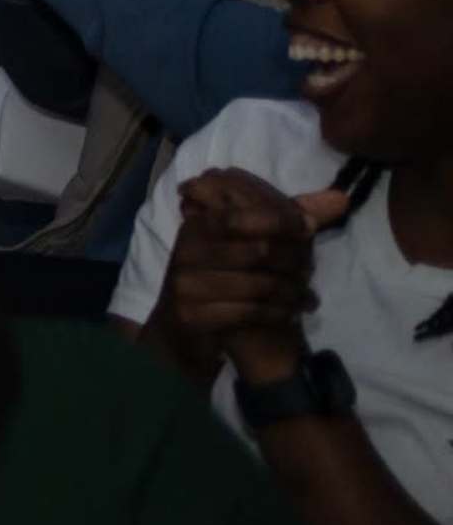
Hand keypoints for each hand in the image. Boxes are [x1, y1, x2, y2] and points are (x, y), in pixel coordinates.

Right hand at [163, 169, 345, 387]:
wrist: (184, 326)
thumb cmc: (221, 276)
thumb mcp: (243, 242)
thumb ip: (286, 218)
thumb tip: (339, 199)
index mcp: (199, 225)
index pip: (241, 215)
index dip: (280, 219)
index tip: (310, 227)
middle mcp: (187, 249)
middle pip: (259, 250)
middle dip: (294, 263)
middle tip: (309, 273)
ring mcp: (186, 283)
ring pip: (258, 285)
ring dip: (290, 293)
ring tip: (306, 298)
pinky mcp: (191, 314)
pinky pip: (249, 312)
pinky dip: (277, 313)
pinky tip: (289, 314)